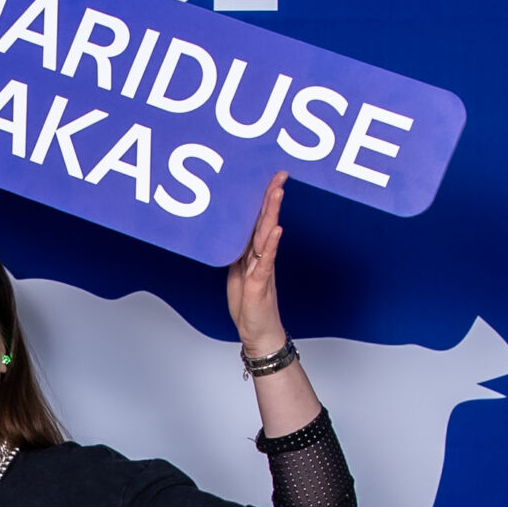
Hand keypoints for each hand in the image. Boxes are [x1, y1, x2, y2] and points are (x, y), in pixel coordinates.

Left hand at [226, 172, 288, 355]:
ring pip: (266, 236)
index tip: (267, 177)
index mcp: (253, 253)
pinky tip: (276, 230)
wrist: (258, 332)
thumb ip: (236, 252)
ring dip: (272, 213)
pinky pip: (266, 262)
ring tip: (278, 192)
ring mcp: (262, 269)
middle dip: (271, 197)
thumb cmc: (249, 305)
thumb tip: (228, 233)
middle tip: (279, 174)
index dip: (262, 200)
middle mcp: (260, 257)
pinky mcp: (261, 284)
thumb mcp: (236, 273)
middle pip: (265, 221)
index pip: (258, 220)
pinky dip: (271, 245)